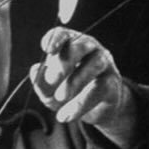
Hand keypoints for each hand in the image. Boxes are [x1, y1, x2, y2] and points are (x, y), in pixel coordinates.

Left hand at [30, 28, 138, 142]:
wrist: (93, 111)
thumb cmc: (68, 93)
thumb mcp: (49, 91)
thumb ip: (40, 83)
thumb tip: (35, 70)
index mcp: (69, 44)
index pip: (63, 34)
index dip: (55, 39)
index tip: (47, 49)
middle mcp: (88, 48)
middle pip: (79, 45)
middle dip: (63, 62)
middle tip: (51, 80)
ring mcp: (103, 63)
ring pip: (94, 64)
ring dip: (75, 82)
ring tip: (60, 98)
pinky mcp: (113, 82)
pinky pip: (99, 88)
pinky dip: (81, 103)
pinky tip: (67, 115)